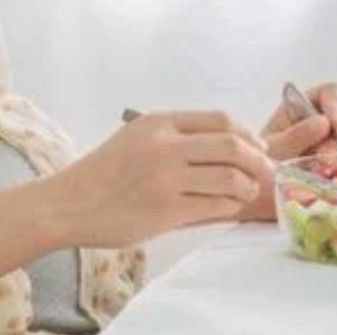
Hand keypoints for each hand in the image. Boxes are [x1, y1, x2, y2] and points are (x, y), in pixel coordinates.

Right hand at [47, 110, 273, 246]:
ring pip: (231, 178)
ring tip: (248, 193)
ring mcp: (166, 179)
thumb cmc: (106, 173)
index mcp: (159, 123)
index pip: (221, 120)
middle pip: (234, 146)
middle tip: (266, 174)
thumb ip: (178, 138)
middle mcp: (164, 146)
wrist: (67, 205)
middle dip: (259, 162)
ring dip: (249, 187)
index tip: (259, 149)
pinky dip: (231, 207)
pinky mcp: (167, 211)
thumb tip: (235, 147)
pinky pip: (217, 206)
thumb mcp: (137, 139)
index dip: (249, 135)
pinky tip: (228, 208)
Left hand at [240, 83, 336, 220]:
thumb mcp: (273, 148)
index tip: (334, 125)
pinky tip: (327, 178)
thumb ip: (296, 136)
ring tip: (322, 169)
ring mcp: (330, 145)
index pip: (330, 93)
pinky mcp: (335, 166)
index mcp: (303, 107)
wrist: (254, 189)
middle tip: (328, 153)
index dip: (336, 105)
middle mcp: (320, 123)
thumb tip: (324, 122)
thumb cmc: (259, 162)